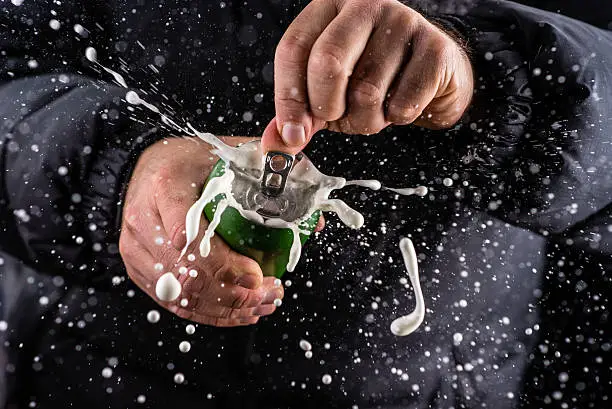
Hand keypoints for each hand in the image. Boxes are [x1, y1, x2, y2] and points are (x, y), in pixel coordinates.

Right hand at [119, 137, 283, 326]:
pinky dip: (211, 313)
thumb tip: (311, 220)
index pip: (188, 227)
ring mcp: (138, 249)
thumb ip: (267, 179)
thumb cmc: (186, 162)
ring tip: (264, 304)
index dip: (221, 260)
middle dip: (234, 291)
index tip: (254, 273)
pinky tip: (240, 313)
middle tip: (269, 292)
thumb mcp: (225, 155)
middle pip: (186, 270)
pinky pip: (174, 302)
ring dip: (227, 307)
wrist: (141, 169)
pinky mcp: (138, 269)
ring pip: (181, 293)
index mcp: (167, 184)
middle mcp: (145, 220)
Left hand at [261, 0, 472, 153]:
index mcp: (328, 8)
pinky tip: (401, 104)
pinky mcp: (434, 47)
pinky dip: (397, 118)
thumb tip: (276, 144)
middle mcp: (365, 6)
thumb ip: (300, 114)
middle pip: (328, 63)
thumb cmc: (373, 78)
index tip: (292, 133)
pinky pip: (402, 103)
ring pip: (366, 91)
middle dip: (327, 107)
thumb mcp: (328, 92)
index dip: (288, 98)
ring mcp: (403, 21)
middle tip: (338, 117)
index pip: (294, 49)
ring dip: (366, 120)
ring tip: (375, 111)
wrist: (433, 74)